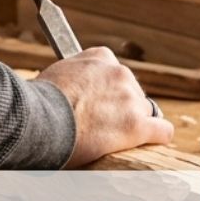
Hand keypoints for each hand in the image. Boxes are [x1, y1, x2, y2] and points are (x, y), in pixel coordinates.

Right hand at [35, 48, 174, 167]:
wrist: (38, 119)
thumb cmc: (38, 101)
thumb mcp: (55, 73)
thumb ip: (74, 75)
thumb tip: (71, 88)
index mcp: (100, 57)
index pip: (115, 70)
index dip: (107, 89)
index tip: (97, 101)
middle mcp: (119, 73)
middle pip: (132, 92)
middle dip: (120, 107)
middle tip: (101, 123)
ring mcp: (130, 99)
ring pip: (145, 112)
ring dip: (132, 123)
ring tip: (111, 137)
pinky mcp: (137, 126)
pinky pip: (162, 131)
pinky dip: (155, 137)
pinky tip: (145, 143)